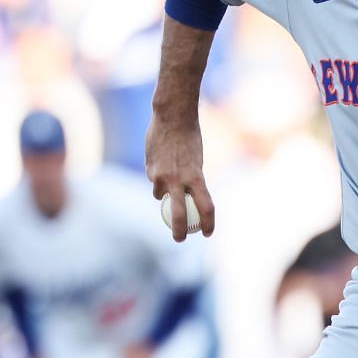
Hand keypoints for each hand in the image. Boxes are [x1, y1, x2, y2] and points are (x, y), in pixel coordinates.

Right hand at [145, 115, 214, 240]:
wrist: (172, 118)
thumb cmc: (190, 138)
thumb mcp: (197, 162)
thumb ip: (191, 180)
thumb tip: (187, 197)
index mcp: (196, 177)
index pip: (206, 207)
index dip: (209, 223)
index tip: (208, 233)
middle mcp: (178, 179)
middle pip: (178, 215)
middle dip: (180, 231)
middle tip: (181, 239)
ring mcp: (160, 175)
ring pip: (160, 196)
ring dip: (164, 195)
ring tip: (169, 178)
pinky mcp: (148, 169)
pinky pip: (154, 182)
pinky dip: (157, 180)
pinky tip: (161, 165)